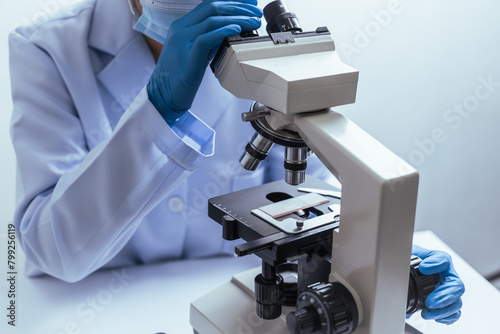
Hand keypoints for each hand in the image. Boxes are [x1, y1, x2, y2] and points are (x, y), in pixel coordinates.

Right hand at [147, 0, 262, 126]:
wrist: (162, 95)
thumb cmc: (178, 78)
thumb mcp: (195, 51)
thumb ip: (209, 40)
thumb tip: (230, 32)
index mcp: (182, 26)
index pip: (209, 4)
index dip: (232, 1)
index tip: (249, 3)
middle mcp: (181, 29)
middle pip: (212, 7)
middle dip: (238, 6)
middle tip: (255, 11)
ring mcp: (182, 41)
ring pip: (212, 19)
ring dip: (237, 18)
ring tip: (253, 21)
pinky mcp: (188, 56)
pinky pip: (206, 38)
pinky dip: (224, 31)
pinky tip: (237, 30)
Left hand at [412, 245, 464, 324]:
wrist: (404, 270)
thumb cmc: (408, 260)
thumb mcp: (406, 255)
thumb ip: (406, 256)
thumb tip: (401, 260)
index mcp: (437, 259)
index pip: (443, 259)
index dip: (436, 264)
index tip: (423, 268)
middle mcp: (446, 275)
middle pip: (456, 285)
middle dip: (444, 296)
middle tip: (430, 302)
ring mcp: (448, 289)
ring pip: (456, 302)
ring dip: (443, 310)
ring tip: (426, 313)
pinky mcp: (445, 302)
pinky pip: (454, 312)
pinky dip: (447, 317)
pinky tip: (436, 318)